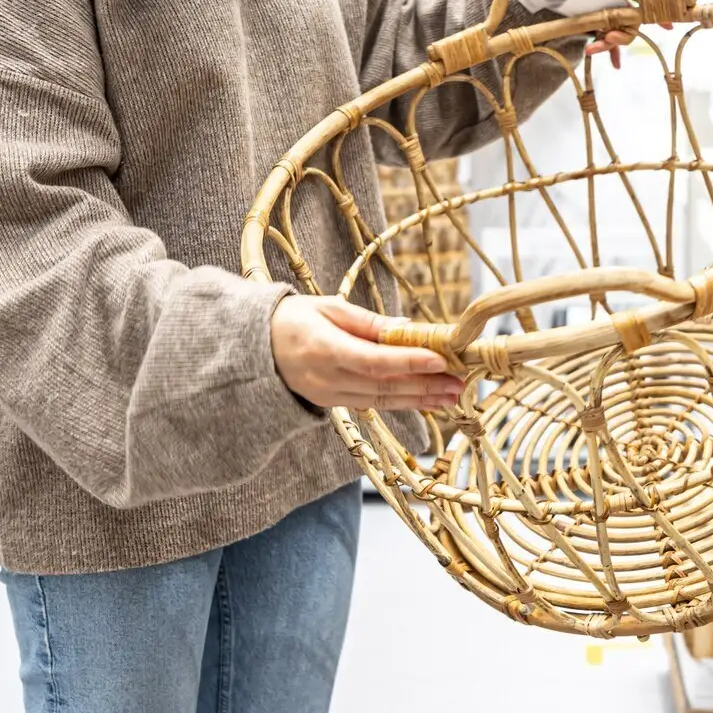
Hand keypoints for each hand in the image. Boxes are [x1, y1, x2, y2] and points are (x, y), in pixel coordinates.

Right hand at [271, 295, 463, 412]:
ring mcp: (328, 396)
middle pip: (384, 386)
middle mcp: (326, 379)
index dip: (408, 362)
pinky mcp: (332, 404)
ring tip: (452, 396)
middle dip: (425, 386)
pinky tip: (426, 400)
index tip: (439, 360)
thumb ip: (367, 322)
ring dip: (420, 399)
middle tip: (460, 383)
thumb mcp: (326, 308)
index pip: (373, 361)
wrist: (252, 347)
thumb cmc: (291, 319)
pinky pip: (372, 403)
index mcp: (323, 349)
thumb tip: (406, 328)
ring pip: (382, 400)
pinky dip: (401, 401)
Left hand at [536, 0, 650, 70]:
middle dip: (626, 32)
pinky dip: (610, 52)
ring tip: (592, 49)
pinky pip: (604, 37)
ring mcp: (601, 9)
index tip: (668, 24)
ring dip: (611, 43)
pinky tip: (614, 65)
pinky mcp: (589, 20)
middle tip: (610, 38)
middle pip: (630, 18)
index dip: (654, 8)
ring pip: (618, 30)